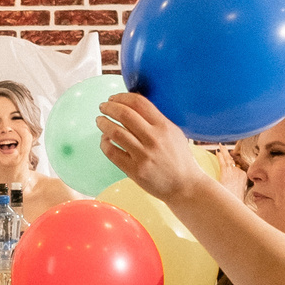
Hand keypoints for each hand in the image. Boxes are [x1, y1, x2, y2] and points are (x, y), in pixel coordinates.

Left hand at [95, 93, 210, 203]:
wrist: (185, 186)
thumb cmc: (179, 158)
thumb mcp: (174, 133)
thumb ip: (156, 119)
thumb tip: (132, 106)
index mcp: (164, 126)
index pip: (138, 103)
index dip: (121, 97)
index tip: (113, 98)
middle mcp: (153, 139)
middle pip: (124, 114)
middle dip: (109, 107)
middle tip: (103, 106)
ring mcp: (143, 155)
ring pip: (115, 132)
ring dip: (103, 123)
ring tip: (100, 121)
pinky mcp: (135, 170)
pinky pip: (112, 152)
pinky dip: (104, 143)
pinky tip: (105, 140)